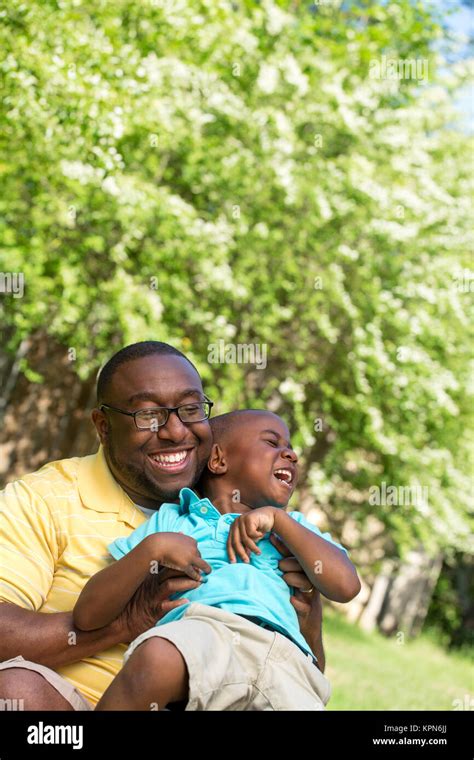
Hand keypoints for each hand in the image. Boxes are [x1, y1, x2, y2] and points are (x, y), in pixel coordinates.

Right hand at [113, 568, 203, 643]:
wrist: (119, 624)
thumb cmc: (132, 606)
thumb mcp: (142, 589)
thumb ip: (155, 579)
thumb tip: (165, 568)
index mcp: (150, 578)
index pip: (167, 565)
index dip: (181, 561)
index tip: (193, 558)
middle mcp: (152, 586)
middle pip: (171, 571)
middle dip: (187, 570)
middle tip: (201, 570)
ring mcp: (152, 598)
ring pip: (171, 585)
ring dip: (186, 583)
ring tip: (198, 582)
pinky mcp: (153, 612)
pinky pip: (166, 606)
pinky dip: (177, 603)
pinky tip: (186, 601)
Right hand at [151, 532, 211, 581]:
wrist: (157, 545)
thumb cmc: (163, 540)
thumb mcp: (174, 535)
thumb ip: (179, 535)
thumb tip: (182, 532)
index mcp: (191, 540)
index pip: (196, 548)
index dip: (195, 554)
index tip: (194, 558)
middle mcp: (193, 548)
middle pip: (199, 556)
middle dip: (198, 562)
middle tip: (200, 567)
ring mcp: (191, 557)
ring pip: (201, 565)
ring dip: (203, 569)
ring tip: (205, 573)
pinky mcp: (186, 565)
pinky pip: (193, 573)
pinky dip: (196, 576)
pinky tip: (199, 580)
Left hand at [227, 507, 276, 562]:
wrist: (270, 516)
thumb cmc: (259, 529)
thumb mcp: (251, 539)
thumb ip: (245, 546)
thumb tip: (244, 558)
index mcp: (233, 528)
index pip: (229, 543)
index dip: (230, 553)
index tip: (233, 563)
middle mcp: (235, 523)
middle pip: (235, 542)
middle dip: (241, 553)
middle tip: (247, 562)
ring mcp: (241, 519)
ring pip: (245, 538)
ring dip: (252, 547)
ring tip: (258, 552)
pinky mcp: (248, 517)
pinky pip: (251, 532)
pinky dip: (257, 536)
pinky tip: (261, 535)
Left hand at [270, 533, 324, 667]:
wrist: (306, 633)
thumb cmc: (293, 608)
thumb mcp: (286, 590)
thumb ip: (278, 575)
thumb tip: (261, 560)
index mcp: (303, 576)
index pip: (295, 559)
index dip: (285, 548)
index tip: (272, 538)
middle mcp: (310, 585)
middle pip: (304, 568)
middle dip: (291, 564)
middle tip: (280, 566)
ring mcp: (312, 599)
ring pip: (307, 583)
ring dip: (295, 580)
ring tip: (285, 579)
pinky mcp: (312, 613)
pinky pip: (307, 606)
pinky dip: (298, 603)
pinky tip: (291, 600)